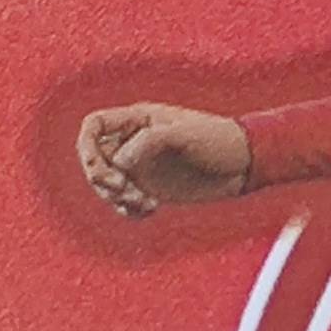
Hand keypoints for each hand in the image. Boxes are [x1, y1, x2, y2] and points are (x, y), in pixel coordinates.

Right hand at [79, 102, 251, 215]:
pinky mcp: (151, 188)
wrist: (244, 163)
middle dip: (102, 179)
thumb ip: (149, 142)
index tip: (98, 168)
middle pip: (94, 160)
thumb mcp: (184, 135)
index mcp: (138, 120)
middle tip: (125, 189)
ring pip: (107, 185)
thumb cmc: (218, 139)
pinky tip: (151, 210)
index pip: (94, 126)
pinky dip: (130, 210)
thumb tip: (119, 161)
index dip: (86, 146)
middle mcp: (134, 142)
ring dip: (117, 199)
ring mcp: (141, 166)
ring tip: (145, 202)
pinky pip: (125, 202)